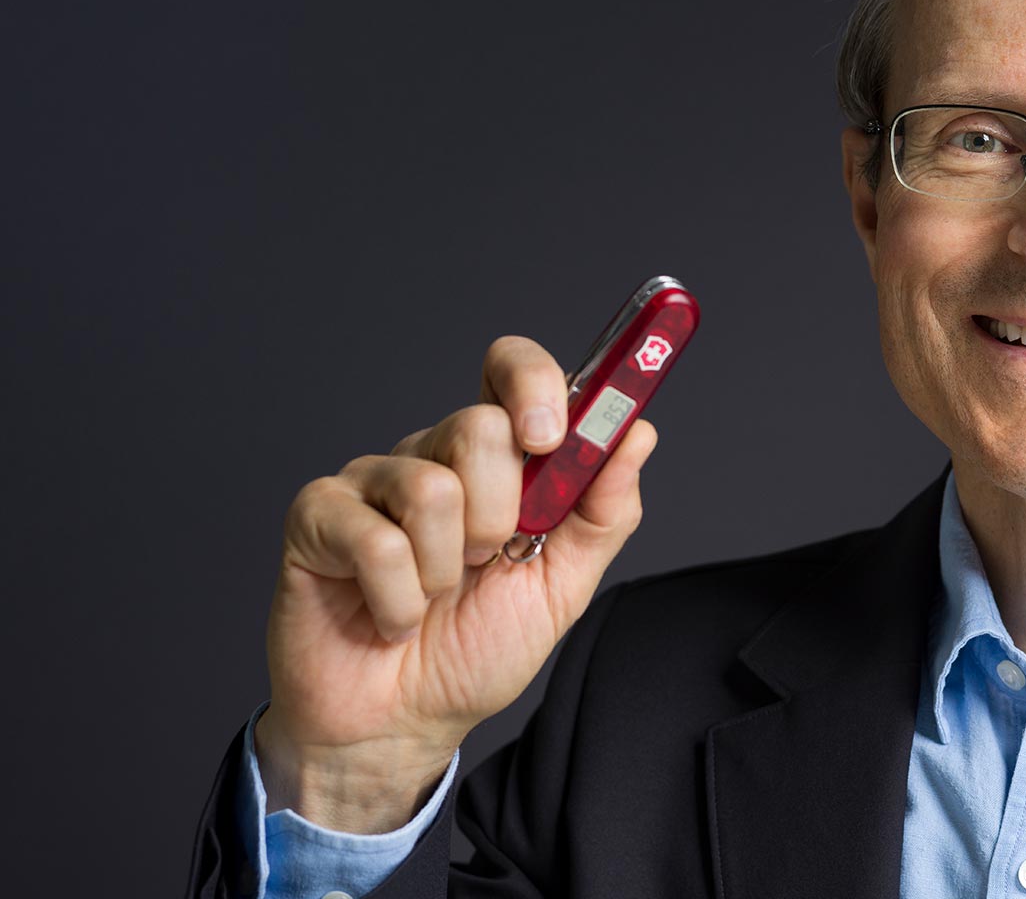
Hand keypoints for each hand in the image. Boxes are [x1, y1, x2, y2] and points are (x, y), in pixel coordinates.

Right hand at [253, 335, 656, 831]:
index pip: (511, 370)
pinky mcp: (317, 516)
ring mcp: (371, 481)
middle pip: (479, 427)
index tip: (551, 438)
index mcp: (496, 459)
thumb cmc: (477, 651)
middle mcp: (433, 455)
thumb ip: (603, 512)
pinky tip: (391, 618)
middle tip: (485, 562)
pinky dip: (398, 601)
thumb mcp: (562, 586)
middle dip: (501, 516)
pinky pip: (377, 543)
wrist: (404, 724)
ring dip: (446, 569)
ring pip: (430, 488)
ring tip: (435, 597)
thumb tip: (638, 434)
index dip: (534, 384)